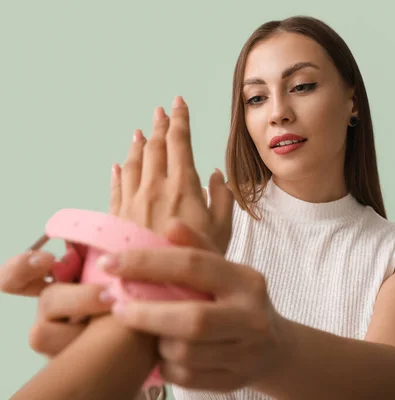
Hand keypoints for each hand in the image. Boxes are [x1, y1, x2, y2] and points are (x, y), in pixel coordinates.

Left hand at [3, 95, 232, 357]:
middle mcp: (154, 188)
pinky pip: (115, 187)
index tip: (179, 103)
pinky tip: (117, 166)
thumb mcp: (220, 231)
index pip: (179, 142)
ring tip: (140, 132)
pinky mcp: (115, 219)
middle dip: (159, 126)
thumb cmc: (193, 265)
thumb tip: (218, 174)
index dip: (180, 120)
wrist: (154, 290)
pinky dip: (118, 173)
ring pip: (133, 163)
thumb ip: (221, 198)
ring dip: (138, 145)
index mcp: (183, 186)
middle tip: (161, 110)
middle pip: (155, 147)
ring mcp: (131, 202)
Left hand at [102, 222, 288, 392]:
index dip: (147, 263)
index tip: (109, 263)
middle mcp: (250, 316)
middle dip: (146, 313)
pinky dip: (166, 366)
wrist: (276, 349)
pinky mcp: (234, 380)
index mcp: (246, 281)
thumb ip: (198, 248)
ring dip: (157, 342)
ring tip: (149, 331)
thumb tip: (170, 225)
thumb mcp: (226, 271)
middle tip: (116, 306)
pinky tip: (163, 354)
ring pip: (184, 352)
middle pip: (192, 318)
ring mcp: (246, 352)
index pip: (193, 265)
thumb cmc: (239, 301)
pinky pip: (187, 377)